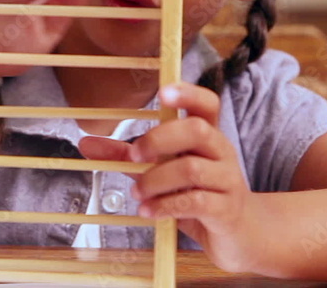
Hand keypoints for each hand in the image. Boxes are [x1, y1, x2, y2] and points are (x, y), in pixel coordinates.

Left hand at [79, 83, 260, 272]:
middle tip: (135, 154)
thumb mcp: (162, 171)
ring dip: (156, 179)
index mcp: (208, 136)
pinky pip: (196, 202)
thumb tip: (86, 143)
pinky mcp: (226, 209)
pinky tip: (148, 210)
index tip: (163, 92)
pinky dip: (166, 205)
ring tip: (137, 192)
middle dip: (160, 139)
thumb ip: (128, 156)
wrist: (240, 235)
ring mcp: (227, 180)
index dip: (188, 93)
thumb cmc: (199, 196)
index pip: (207, 104)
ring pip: (192, 169)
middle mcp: (221, 152)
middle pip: (197, 130)